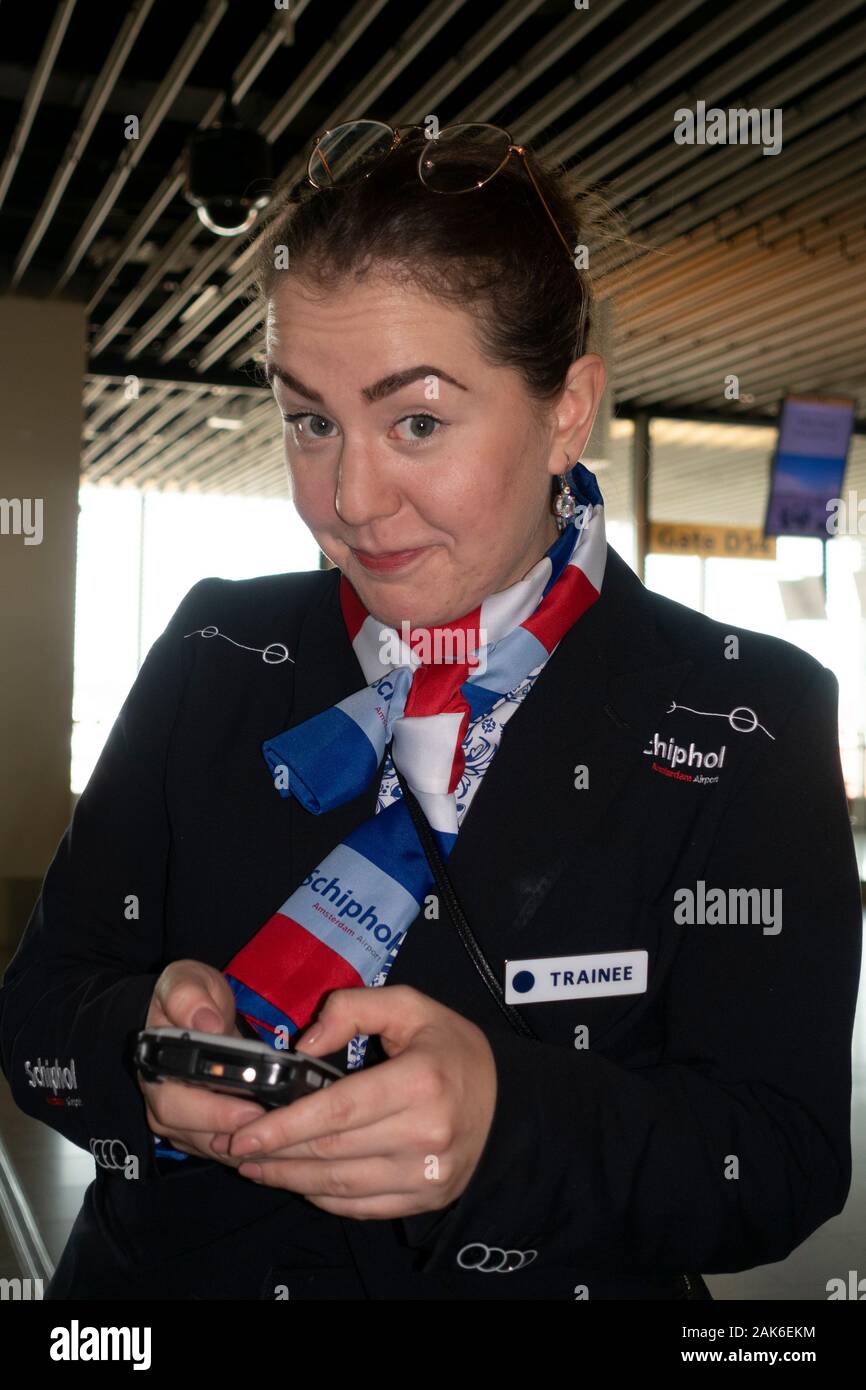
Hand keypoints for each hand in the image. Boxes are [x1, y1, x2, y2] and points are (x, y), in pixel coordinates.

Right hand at [138, 959, 265, 1163]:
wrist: (195, 1009)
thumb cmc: (190, 995)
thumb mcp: (186, 981)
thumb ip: (189, 997)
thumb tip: (206, 1024)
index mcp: (155, 1066)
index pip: (175, 1101)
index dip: (213, 1112)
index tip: (251, 1111)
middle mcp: (161, 1099)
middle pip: (192, 1133)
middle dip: (235, 1134)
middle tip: (276, 1128)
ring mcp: (179, 1118)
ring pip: (208, 1147)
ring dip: (244, 1147)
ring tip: (283, 1139)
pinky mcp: (198, 1128)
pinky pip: (219, 1148)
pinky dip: (246, 1149)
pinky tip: (275, 1144)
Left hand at [227, 984, 497, 1219]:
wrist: (506, 1101)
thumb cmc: (450, 1048)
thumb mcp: (410, 1006)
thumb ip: (353, 1009)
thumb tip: (303, 1045)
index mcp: (420, 1081)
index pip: (338, 1110)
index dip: (286, 1125)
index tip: (245, 1133)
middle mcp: (426, 1133)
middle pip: (333, 1151)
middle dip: (276, 1153)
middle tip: (235, 1148)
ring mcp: (428, 1174)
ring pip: (341, 1185)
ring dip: (290, 1179)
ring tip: (254, 1167)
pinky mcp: (426, 1198)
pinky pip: (362, 1206)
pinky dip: (323, 1198)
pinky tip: (297, 1182)